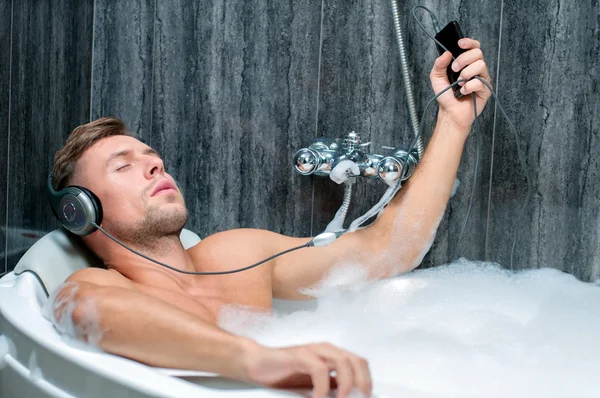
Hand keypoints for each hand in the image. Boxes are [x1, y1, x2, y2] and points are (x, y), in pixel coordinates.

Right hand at [241, 342, 371, 397]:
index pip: (360, 364)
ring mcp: (313, 351)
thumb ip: (332, 387)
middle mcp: (326, 350)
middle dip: (362, 384)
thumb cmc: (285, 375)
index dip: (367, 381)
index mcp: (332, 355)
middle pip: (356, 361)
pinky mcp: (299, 356)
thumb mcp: (315, 385)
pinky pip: (319, 369)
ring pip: (342, 361)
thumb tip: (350, 397)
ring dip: (347, 385)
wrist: (258, 364)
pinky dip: (323, 387)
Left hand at [430, 37, 491, 128]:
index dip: (469, 42)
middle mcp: (475, 69)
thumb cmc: (446, 95)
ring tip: (459, 83)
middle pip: (477, 53)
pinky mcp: (486, 89)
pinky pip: (480, 81)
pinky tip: (464, 92)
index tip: (460, 44)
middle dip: (464, 59)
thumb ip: (439, 64)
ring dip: (466, 73)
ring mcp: (482, 78)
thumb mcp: (437, 78)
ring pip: (480, 65)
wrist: (450, 112)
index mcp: (466, 63)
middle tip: (454, 69)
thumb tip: (446, 53)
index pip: (473, 47)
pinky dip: (469, 87)